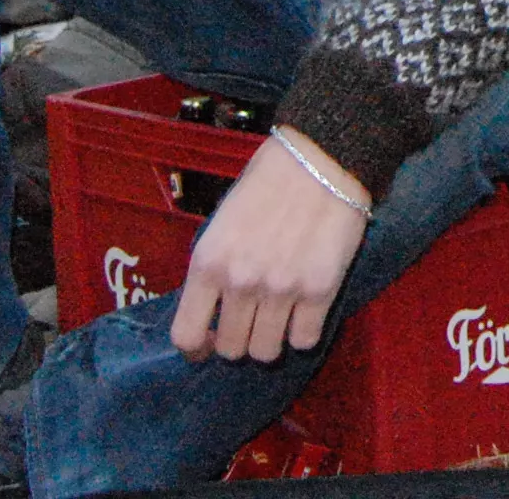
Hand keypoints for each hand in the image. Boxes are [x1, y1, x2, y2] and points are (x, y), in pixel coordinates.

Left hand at [171, 128, 368, 363]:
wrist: (322, 157)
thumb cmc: (269, 181)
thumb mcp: (223, 221)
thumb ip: (217, 265)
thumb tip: (216, 305)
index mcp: (209, 262)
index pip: (186, 335)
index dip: (196, 349)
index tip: (207, 345)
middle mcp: (240, 282)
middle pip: (230, 348)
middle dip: (238, 340)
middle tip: (251, 323)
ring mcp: (281, 290)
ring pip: (265, 352)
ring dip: (270, 341)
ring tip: (279, 320)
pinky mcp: (320, 291)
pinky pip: (304, 340)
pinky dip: (303, 333)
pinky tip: (306, 313)